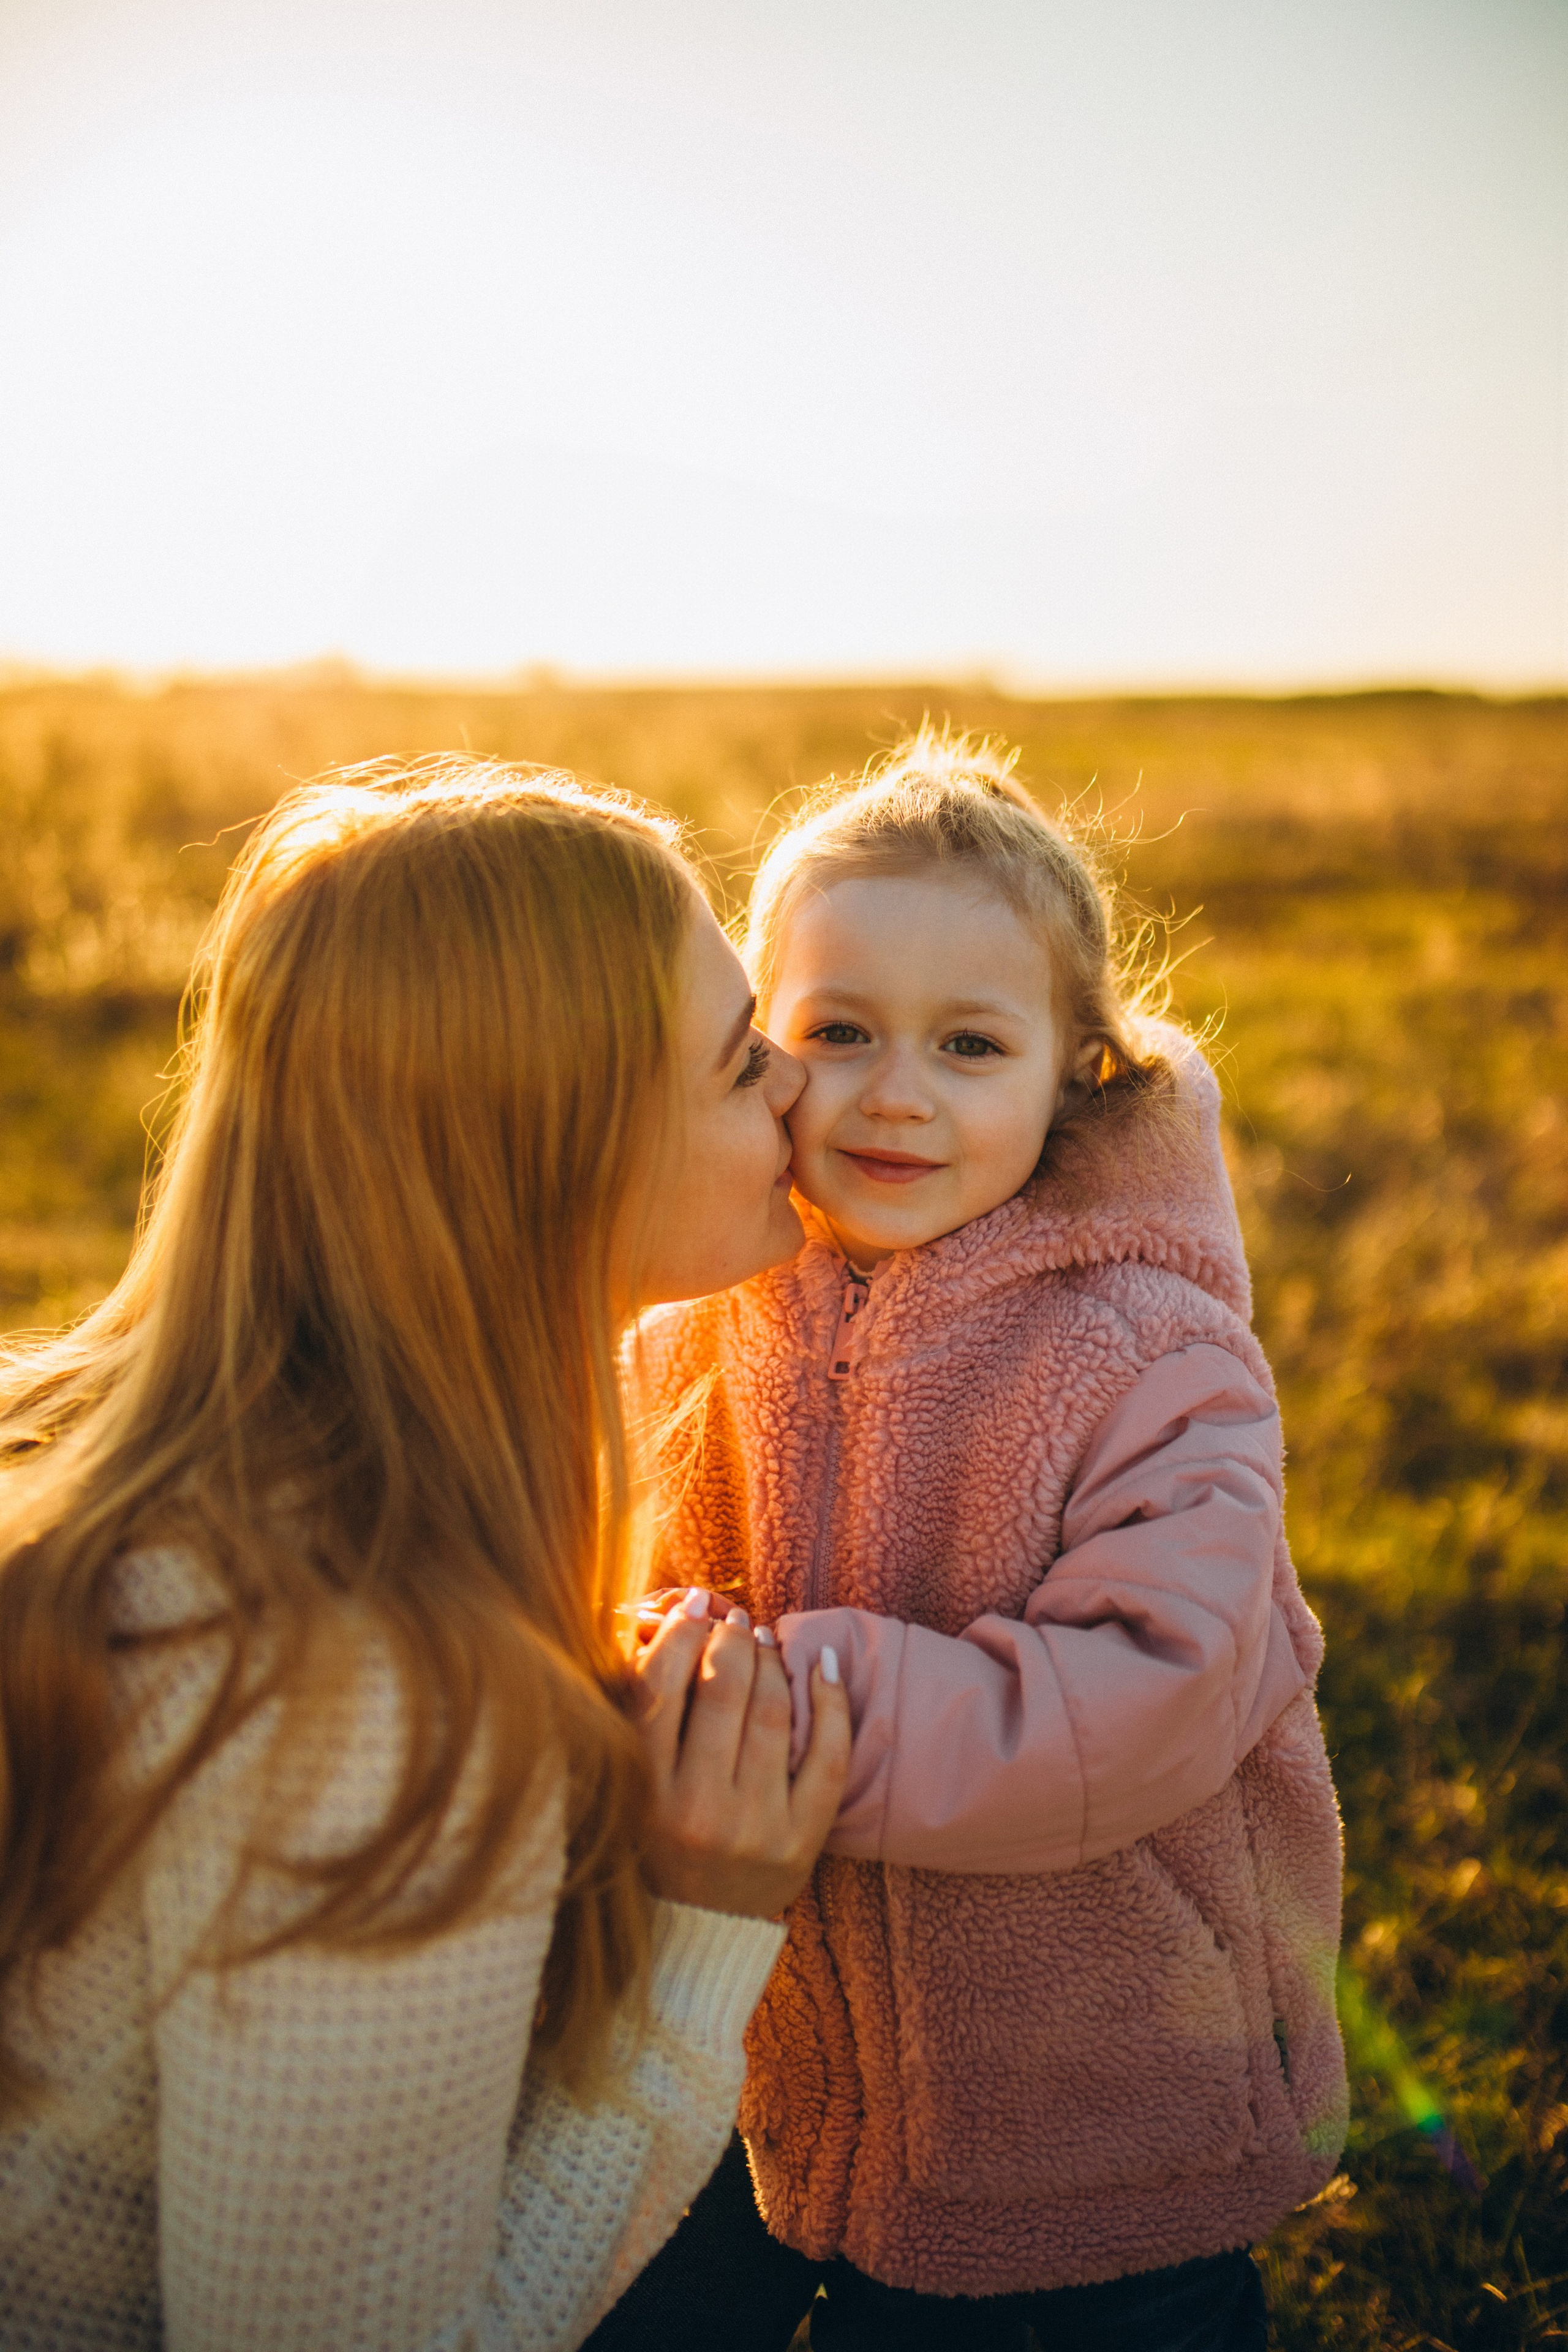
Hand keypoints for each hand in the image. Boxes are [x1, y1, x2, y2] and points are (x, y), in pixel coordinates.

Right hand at [635, 1597, 850, 1918]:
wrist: (702, 1931)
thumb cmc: (661, 1842)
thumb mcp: (633, 1788)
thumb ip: (641, 1719)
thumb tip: (667, 1628)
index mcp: (644, 1793)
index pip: (659, 1689)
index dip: (679, 1635)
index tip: (693, 1609)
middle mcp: (697, 1810)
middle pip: (722, 1691)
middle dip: (731, 1641)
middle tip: (735, 1623)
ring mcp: (754, 1827)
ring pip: (773, 1713)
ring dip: (774, 1662)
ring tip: (767, 1643)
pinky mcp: (801, 1841)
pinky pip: (828, 1756)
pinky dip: (830, 1701)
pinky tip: (823, 1666)